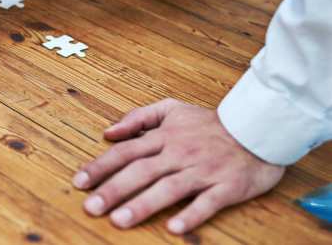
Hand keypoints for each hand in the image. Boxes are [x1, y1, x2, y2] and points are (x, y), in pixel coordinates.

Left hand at [73, 99, 284, 233]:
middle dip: (113, 189)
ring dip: (143, 204)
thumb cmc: (210, 123)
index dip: (100, 166)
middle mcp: (179, 153)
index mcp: (164, 136)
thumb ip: (138, 117)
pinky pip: (207, 202)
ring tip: (119, 220)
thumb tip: (108, 131)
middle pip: (141, 172)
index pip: (125, 152)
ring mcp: (203, 171)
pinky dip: (191, 215)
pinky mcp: (227, 187)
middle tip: (91, 207)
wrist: (258, 128)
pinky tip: (174, 228)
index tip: (79, 182)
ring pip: (168, 188)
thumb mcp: (172, 109)